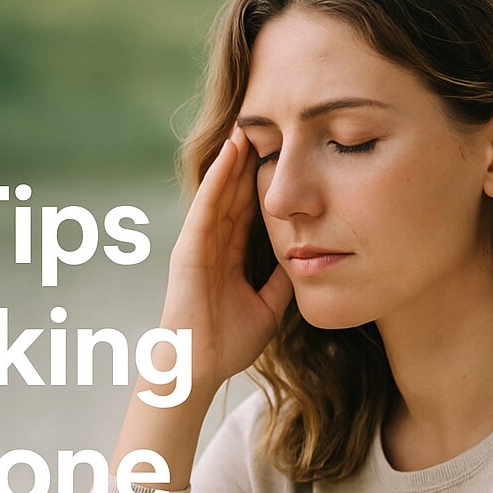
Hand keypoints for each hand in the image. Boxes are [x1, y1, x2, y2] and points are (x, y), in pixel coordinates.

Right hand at [160, 126, 292, 397]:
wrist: (198, 367)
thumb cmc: (227, 344)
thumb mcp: (268, 307)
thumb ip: (280, 282)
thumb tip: (304, 262)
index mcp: (228, 256)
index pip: (249, 210)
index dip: (264, 182)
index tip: (284, 153)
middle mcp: (212, 244)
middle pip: (234, 193)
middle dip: (249, 161)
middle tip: (267, 124)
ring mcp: (198, 244)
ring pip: (219, 192)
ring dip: (232, 159)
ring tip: (247, 126)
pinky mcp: (188, 249)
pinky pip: (205, 207)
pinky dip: (217, 179)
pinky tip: (229, 154)